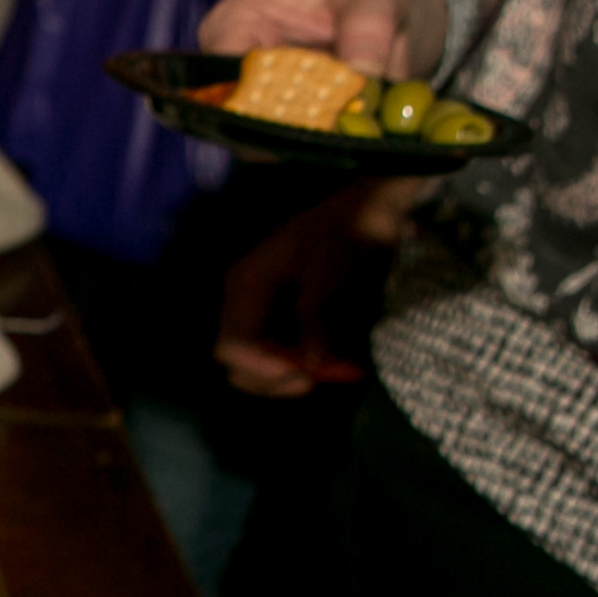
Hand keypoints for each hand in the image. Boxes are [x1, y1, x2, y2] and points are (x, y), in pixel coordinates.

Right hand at [213, 181, 405, 396]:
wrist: (364, 214)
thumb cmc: (342, 236)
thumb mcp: (326, 275)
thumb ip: (313, 320)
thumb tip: (310, 364)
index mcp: (244, 285)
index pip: (232, 344)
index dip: (258, 366)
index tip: (298, 374)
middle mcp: (243, 303)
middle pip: (235, 360)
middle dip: (268, 378)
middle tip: (310, 382)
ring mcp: (260, 312)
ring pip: (252, 364)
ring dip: (282, 377)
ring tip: (322, 376)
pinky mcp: (279, 319)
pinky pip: (274, 354)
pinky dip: (297, 366)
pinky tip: (326, 367)